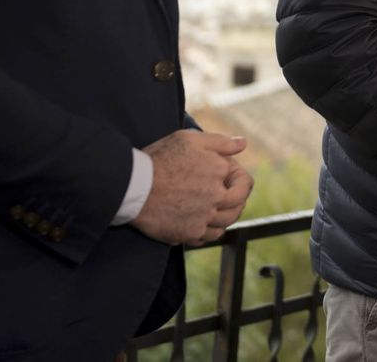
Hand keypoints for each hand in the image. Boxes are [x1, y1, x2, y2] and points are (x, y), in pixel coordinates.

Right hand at [133, 131, 248, 245]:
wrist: (132, 187)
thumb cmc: (159, 159)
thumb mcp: (189, 139)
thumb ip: (220, 142)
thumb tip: (242, 143)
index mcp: (219, 171)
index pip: (243, 181)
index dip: (239, 180)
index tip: (231, 180)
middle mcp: (216, 196)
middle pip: (238, 204)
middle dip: (238, 200)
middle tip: (228, 198)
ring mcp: (204, 217)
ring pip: (226, 222)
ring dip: (226, 216)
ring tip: (218, 211)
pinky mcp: (189, 233)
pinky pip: (208, 236)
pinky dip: (211, 231)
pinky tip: (204, 224)